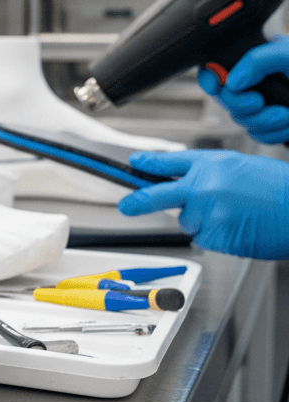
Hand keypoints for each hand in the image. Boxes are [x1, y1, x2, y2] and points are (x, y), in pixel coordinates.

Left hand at [118, 150, 288, 258]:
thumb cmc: (277, 187)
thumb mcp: (239, 166)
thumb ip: (207, 172)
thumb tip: (182, 181)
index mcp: (210, 165)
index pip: (168, 162)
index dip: (147, 164)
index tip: (133, 164)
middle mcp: (204, 188)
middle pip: (156, 195)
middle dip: (137, 201)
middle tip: (126, 206)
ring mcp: (208, 214)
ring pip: (188, 222)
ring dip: (201, 221)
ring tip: (233, 214)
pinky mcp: (215, 237)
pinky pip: (204, 238)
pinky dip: (216, 236)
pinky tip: (237, 227)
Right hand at [198, 37, 288, 143]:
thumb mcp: (288, 55)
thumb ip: (257, 60)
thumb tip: (231, 80)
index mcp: (257, 60)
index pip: (218, 66)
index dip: (210, 77)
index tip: (215, 85)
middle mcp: (257, 81)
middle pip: (225, 98)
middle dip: (241, 105)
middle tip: (258, 102)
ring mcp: (264, 104)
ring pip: (240, 119)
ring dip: (262, 121)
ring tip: (285, 115)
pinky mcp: (272, 125)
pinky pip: (256, 135)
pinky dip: (272, 134)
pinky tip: (288, 124)